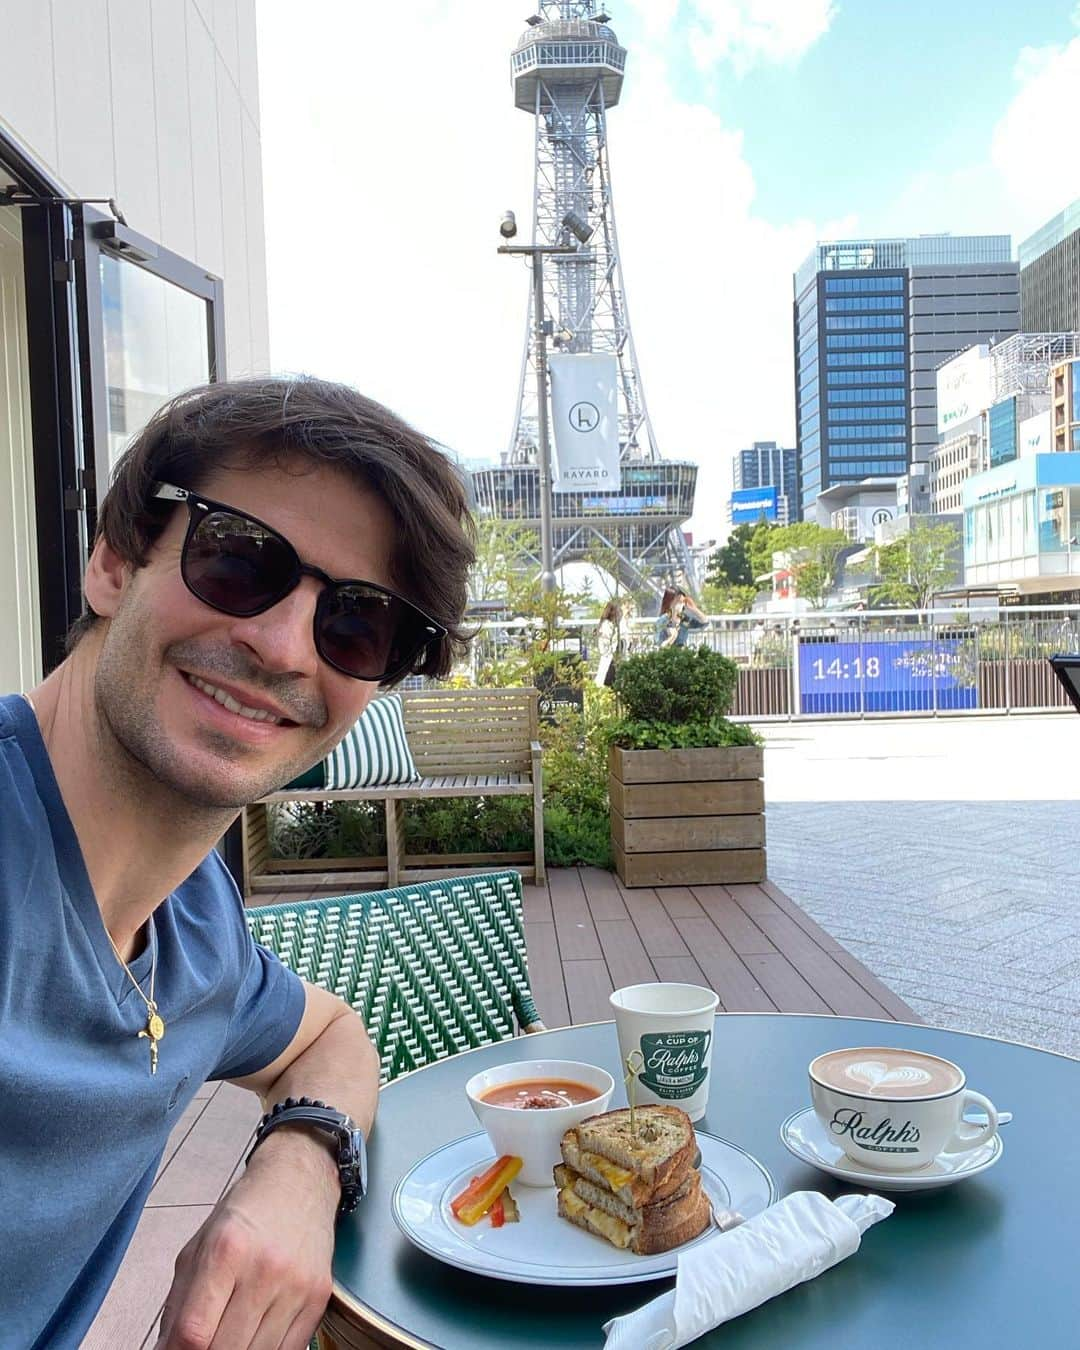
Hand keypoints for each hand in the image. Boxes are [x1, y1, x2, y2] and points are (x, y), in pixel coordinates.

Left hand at [155, 1134, 337, 1348]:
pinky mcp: (319, 1298)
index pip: (193, 1332)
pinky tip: (254, 1336)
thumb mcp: (199, 1247)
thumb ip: (178, 1304)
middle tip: (202, 1340)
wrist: (300, 1182)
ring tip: (229, 1333)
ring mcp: (296, 1285)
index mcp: (226, 1249)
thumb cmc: (246, 1213)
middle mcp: (265, 1268)